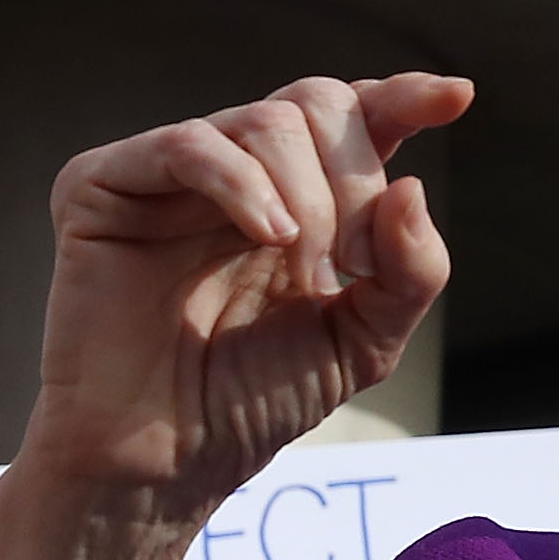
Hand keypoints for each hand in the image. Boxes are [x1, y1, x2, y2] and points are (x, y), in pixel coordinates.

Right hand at [27, 72, 472, 511]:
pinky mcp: (103, 187)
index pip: (352, 115)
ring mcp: (166, 175)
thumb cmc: (250, 404)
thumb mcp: (362, 343)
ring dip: (310, 198)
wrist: (164, 462)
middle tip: (350, 267)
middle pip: (318, 106)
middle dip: (355, 182)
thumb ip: (410, 272)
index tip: (455, 99)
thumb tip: (412, 188)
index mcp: (294, 197)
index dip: (403, 97)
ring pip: (265, 121)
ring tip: (308, 273)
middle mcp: (233, 174)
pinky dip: (244, 185)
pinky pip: (191, 146)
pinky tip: (269, 238)